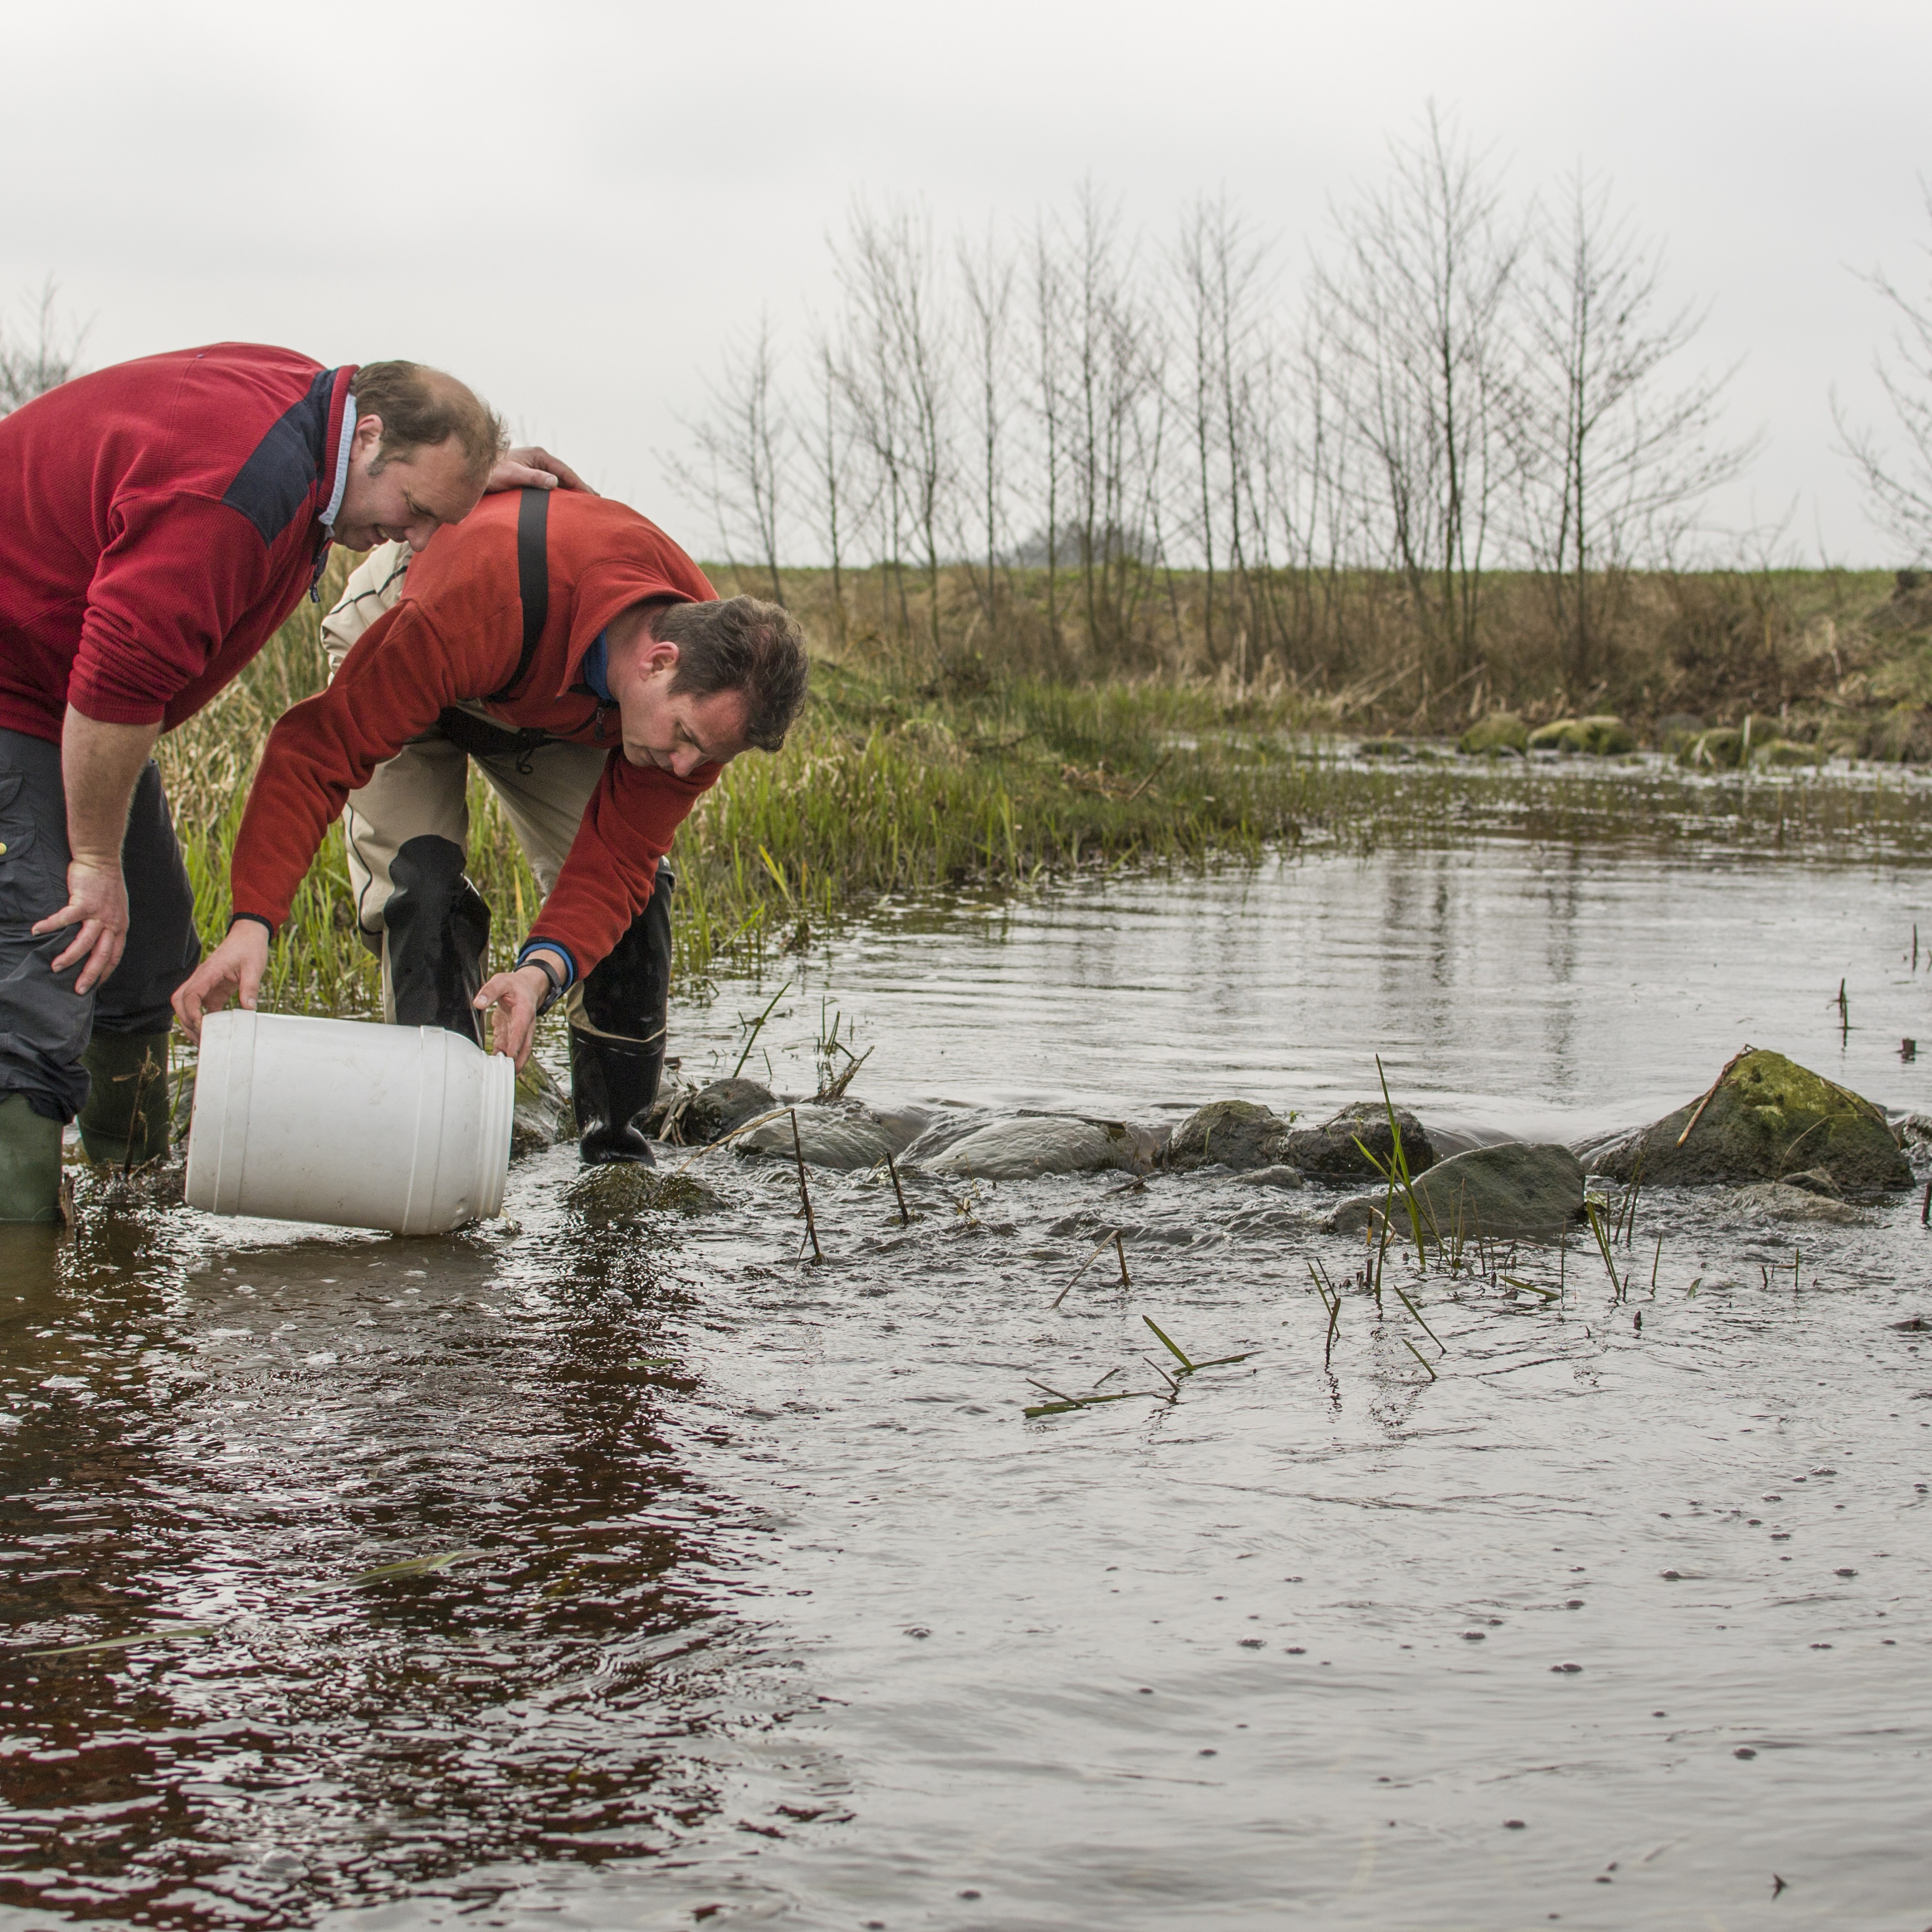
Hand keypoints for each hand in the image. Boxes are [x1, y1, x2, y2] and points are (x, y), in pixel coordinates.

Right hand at [33, 857, 129, 994]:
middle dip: (89, 975)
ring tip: (56, 967)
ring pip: (84, 943)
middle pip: (102, 955)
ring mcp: (98, 914)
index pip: (115, 955)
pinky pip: (65, 919)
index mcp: (120, 926)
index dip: (105, 972)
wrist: (101, 859)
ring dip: (69, 957)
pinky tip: (37, 932)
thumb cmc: (105, 884)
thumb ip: (108, 924)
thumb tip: (99, 939)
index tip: (96, 986)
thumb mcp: (115, 908)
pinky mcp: (83, 903)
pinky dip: (50, 926)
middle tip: (79, 990)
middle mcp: (112, 923)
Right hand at [172, 921, 269, 1042]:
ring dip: (191, 1021)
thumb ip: (250, 988)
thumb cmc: (249, 948)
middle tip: (199, 1037)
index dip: (191, 1013)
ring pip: (187, 1004)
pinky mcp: (213, 989)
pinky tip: (213, 1031)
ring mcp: (206, 984)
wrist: (248, 936)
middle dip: (185, 1020)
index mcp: (209, 972)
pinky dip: (204, 1019)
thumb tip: (249, 1009)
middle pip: (180, 1000)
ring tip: (203, 1039)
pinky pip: (202, 1006)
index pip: (190, 994)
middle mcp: (202, 978)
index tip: (200, 1027)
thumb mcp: (253, 968)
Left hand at [474, 963, 551, 1070]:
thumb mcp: (501, 981)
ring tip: (500, 1076)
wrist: (527, 987)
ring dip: (510, 1063)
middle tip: (509, 1074)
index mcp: (524, 1011)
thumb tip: (478, 1003)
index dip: (516, 1043)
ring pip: (517, 1051)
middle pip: (525, 1046)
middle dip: (518, 1061)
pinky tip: (493, 1066)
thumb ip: (490, 991)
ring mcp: (519, 1031)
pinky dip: (501, 1057)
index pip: (521, 1029)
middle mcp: (525, 1025)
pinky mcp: (511, 1034)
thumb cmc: (514, 985)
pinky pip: (507, 1048)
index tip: (510, 1055)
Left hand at [485, 446, 597, 495]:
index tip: (592, 496)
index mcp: (539, 455)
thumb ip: (534, 478)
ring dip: (571, 489)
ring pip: (558, 479)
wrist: (475, 470)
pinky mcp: (529, 473)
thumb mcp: (513, 475)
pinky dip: (560, 491)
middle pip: (565, 474)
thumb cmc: (492, 473)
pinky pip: (549, 483)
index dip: (579, 484)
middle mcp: (538, 458)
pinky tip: (565, 500)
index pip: (565, 471)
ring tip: (584, 501)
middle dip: (579, 486)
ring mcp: (534, 466)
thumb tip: (554, 482)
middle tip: (596, 499)